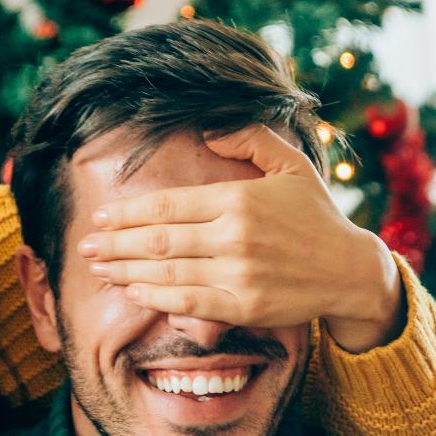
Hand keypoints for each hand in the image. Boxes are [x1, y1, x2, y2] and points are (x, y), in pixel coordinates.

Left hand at [76, 124, 405, 351]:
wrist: (351, 269)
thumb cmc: (316, 214)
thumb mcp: (291, 163)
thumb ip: (249, 138)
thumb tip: (207, 128)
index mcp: (239, 198)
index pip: (168, 205)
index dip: (128, 212)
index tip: (102, 217)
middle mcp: (235, 236)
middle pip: (158, 240)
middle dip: (115, 244)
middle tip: (85, 246)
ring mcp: (239, 274)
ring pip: (167, 273)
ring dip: (125, 271)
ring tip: (98, 270)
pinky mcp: (245, 307)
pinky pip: (188, 303)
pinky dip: (155, 298)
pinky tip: (133, 292)